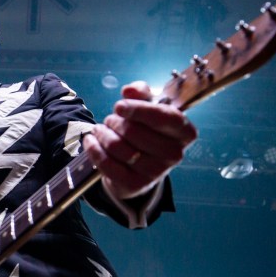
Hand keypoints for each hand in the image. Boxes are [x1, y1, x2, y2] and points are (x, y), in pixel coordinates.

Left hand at [83, 81, 196, 199]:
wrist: (138, 166)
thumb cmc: (146, 130)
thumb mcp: (147, 106)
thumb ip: (140, 93)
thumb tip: (129, 91)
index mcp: (184, 132)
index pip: (164, 118)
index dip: (139, 110)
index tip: (119, 106)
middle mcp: (174, 154)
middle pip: (134, 132)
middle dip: (115, 122)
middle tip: (110, 120)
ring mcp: (156, 172)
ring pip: (118, 147)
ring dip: (103, 134)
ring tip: (101, 129)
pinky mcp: (135, 185)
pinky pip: (107, 164)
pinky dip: (94, 149)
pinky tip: (91, 141)